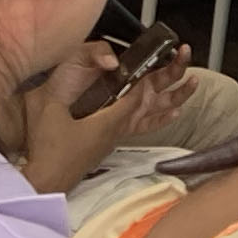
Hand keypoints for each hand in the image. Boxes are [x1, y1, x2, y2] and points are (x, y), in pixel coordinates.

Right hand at [15, 38, 177, 191]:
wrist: (44, 182)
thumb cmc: (44, 149)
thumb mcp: (48, 112)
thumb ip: (59, 91)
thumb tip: (79, 66)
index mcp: (108, 120)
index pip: (136, 93)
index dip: (148, 74)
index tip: (160, 55)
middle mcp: (118, 128)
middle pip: (152, 100)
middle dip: (170, 77)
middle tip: (185, 57)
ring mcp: (116, 137)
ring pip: (152, 113)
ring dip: (173, 96)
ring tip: (194, 83)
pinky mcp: (110, 143)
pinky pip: (144, 126)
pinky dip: (160, 118)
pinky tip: (174, 113)